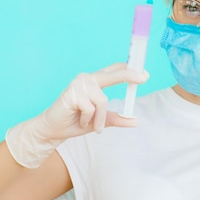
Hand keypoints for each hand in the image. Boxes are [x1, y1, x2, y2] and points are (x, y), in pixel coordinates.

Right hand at [6, 63, 148, 167]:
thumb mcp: (101, 121)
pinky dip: (88, 119)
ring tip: (89, 124)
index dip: (129, 69)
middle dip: (129, 75)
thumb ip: (117, 118)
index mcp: (95, 82)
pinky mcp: (72, 93)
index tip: (144, 73)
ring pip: (102, 101)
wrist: (54, 130)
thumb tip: (135, 121)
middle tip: (145, 77)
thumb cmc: (76, 122)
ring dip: (99, 118)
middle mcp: (87, 79)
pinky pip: (91, 108)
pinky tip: (79, 120)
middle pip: (113, 75)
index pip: (113, 70)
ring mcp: (79, 84)